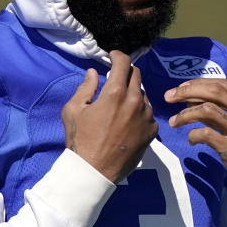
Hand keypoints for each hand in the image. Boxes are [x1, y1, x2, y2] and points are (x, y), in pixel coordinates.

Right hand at [61, 51, 157, 182]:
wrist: (94, 171)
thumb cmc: (80, 140)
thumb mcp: (73, 110)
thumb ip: (85, 87)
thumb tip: (93, 73)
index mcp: (115, 93)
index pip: (124, 62)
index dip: (118, 56)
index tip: (113, 57)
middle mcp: (135, 101)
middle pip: (136, 75)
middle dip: (126, 72)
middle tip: (116, 78)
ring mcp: (146, 116)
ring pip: (143, 94)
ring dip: (133, 93)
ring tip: (120, 104)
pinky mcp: (152, 131)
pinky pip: (148, 113)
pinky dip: (139, 112)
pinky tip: (128, 121)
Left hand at [165, 79, 226, 206]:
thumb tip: (196, 99)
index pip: (225, 84)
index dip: (199, 83)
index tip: (182, 88)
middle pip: (215, 91)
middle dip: (187, 90)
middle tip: (169, 97)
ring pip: (207, 110)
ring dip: (185, 114)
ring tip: (174, 121)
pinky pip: (206, 134)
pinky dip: (193, 134)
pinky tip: (191, 139)